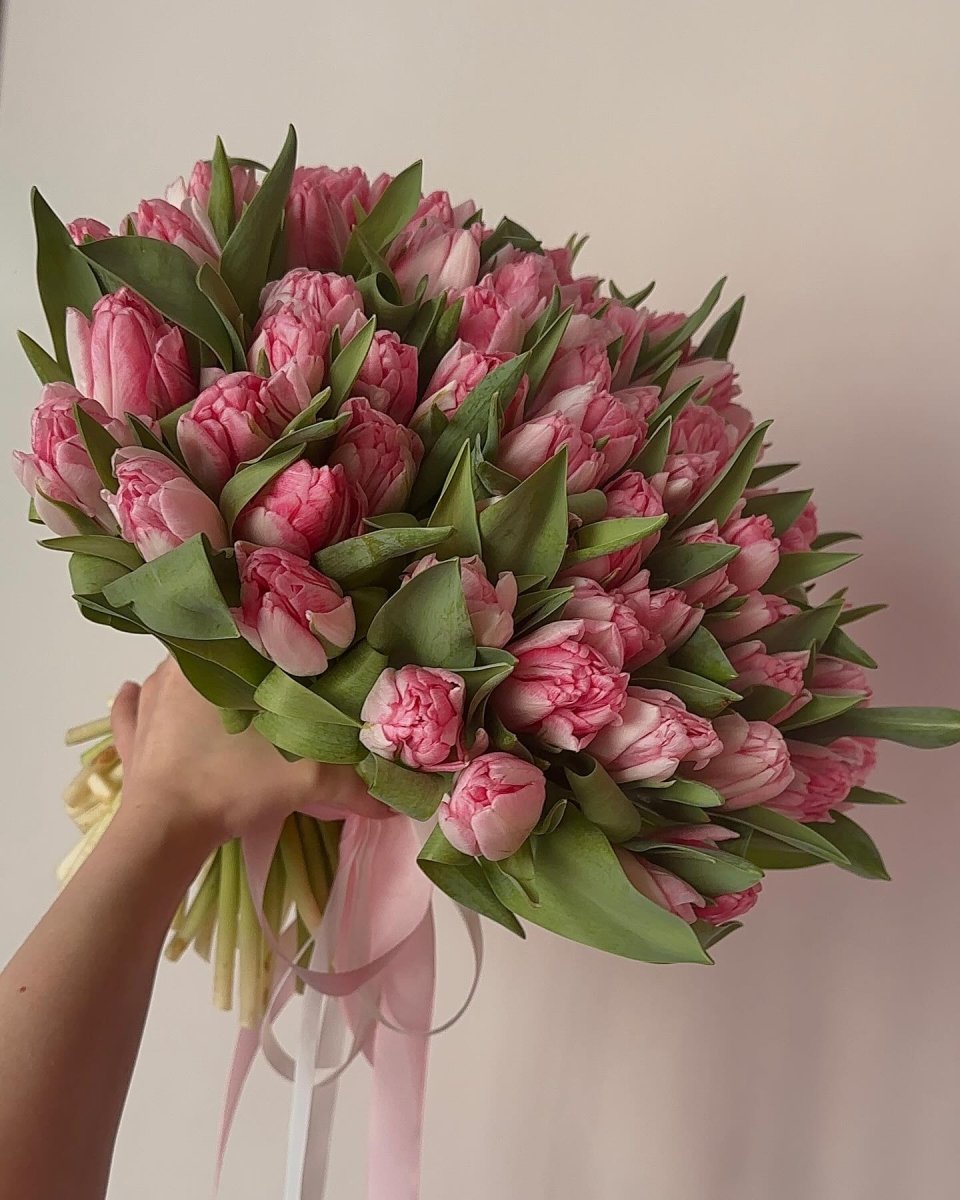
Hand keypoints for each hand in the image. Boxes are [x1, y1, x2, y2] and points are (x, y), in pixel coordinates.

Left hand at [111, 658, 383, 851]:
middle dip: (241, 657)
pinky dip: (140, 700)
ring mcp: (147, 704)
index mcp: (214, 662)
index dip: (275, 631)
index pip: (247, 627)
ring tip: (226, 683)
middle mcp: (175, 670)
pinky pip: (133, 707)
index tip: (298, 641)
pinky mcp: (131, 737)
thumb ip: (353, 784)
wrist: (164, 833)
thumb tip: (401, 798)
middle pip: (215, 651)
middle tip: (274, 672)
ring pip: (175, 676)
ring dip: (197, 677)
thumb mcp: (304, 779)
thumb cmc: (229, 784)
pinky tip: (141, 692)